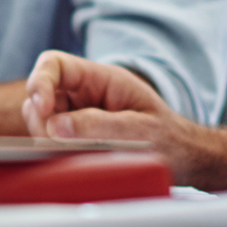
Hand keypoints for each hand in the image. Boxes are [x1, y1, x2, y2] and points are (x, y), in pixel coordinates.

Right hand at [21, 51, 212, 182]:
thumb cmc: (171, 141)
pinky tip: (76, 161)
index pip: (56, 65)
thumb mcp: (141, 131)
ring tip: (77, 154)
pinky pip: (50, 141)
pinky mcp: (76, 139)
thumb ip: (99, 126)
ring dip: (47, 138)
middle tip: (60, 143)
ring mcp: (78, 116)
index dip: (40, 82)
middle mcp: (85, 94)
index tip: (43, 109)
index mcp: (103, 79)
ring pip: (41, 120)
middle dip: (42, 118)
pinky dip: (53, 152)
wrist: (186, 160)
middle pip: (41, 94)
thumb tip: (55, 126)